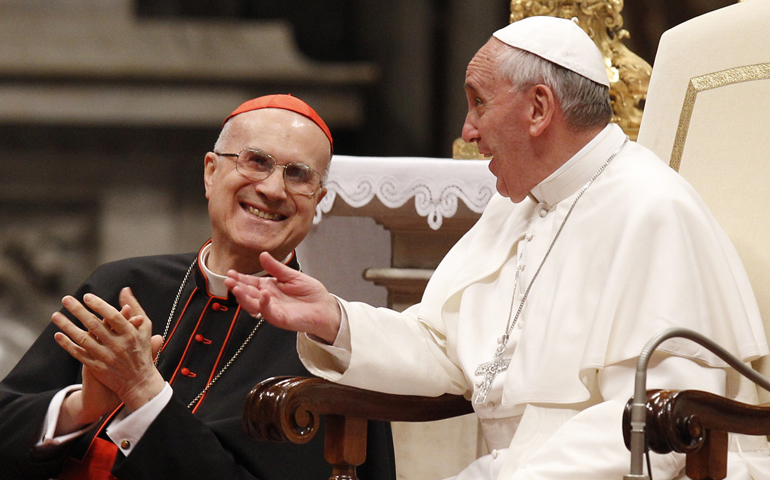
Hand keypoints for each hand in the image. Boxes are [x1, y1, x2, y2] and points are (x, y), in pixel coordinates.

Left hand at [52, 287, 165, 412]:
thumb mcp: (144, 329)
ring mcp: (106, 357)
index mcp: (130, 334)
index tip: (87, 296)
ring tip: (55, 315)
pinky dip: (68, 345)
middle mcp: (118, 345)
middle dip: (79, 311)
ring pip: (84, 339)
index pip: (113, 317)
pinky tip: (58, 335)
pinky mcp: (97, 368)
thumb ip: (135, 309)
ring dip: (68, 326)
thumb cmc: (142, 351)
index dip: (100, 306)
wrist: (139, 382)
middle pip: (95, 325)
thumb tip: (125, 290)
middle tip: (66, 299)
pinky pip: (79, 354)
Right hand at [225, 251, 341, 343]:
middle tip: (228, 280)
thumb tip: (263, 255)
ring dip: (244, 297)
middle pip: (248, 294)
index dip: (240, 278)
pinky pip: (268, 312)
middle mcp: (268, 299)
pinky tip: (263, 294)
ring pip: (253, 305)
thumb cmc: (311, 293)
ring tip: (236, 288)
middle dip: (237, 287)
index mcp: (270, 287)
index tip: (230, 272)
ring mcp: (273, 309)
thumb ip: (277, 268)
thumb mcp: (292, 276)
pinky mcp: (280, 318)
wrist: (324, 307)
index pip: (251, 283)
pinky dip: (264, 304)